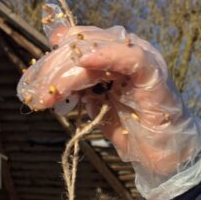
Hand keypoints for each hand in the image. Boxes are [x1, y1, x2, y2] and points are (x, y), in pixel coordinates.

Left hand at [17, 25, 200, 199]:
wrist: (166, 158)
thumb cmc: (135, 132)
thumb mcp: (97, 107)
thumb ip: (80, 89)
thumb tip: (51, 81)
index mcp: (114, 56)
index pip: (79, 40)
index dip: (55, 53)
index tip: (34, 73)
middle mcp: (128, 51)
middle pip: (83, 42)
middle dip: (55, 66)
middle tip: (36, 90)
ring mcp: (143, 59)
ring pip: (99, 47)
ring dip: (71, 68)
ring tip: (53, 89)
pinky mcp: (154, 74)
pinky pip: (129, 57)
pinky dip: (106, 56)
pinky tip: (84, 63)